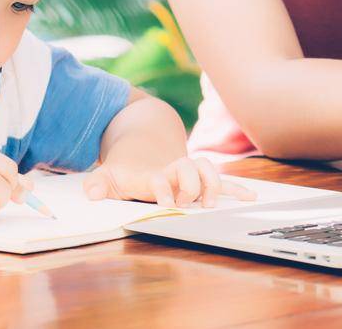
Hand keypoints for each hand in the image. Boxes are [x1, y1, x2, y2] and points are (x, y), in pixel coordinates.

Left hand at [81, 156, 255, 208]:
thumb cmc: (126, 166)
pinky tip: (250, 197)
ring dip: (214, 184)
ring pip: (209, 170)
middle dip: (192, 187)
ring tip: (211, 202)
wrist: (144, 138)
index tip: (166, 202)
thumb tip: (90, 192)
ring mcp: (189, 172)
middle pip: (191, 170)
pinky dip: (235, 188)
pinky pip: (221, 181)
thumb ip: (98, 183)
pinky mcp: (199, 178)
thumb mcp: (108, 174)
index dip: (164, 188)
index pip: (161, 178)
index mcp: (154, 172)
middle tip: (186, 203)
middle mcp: (175, 169)